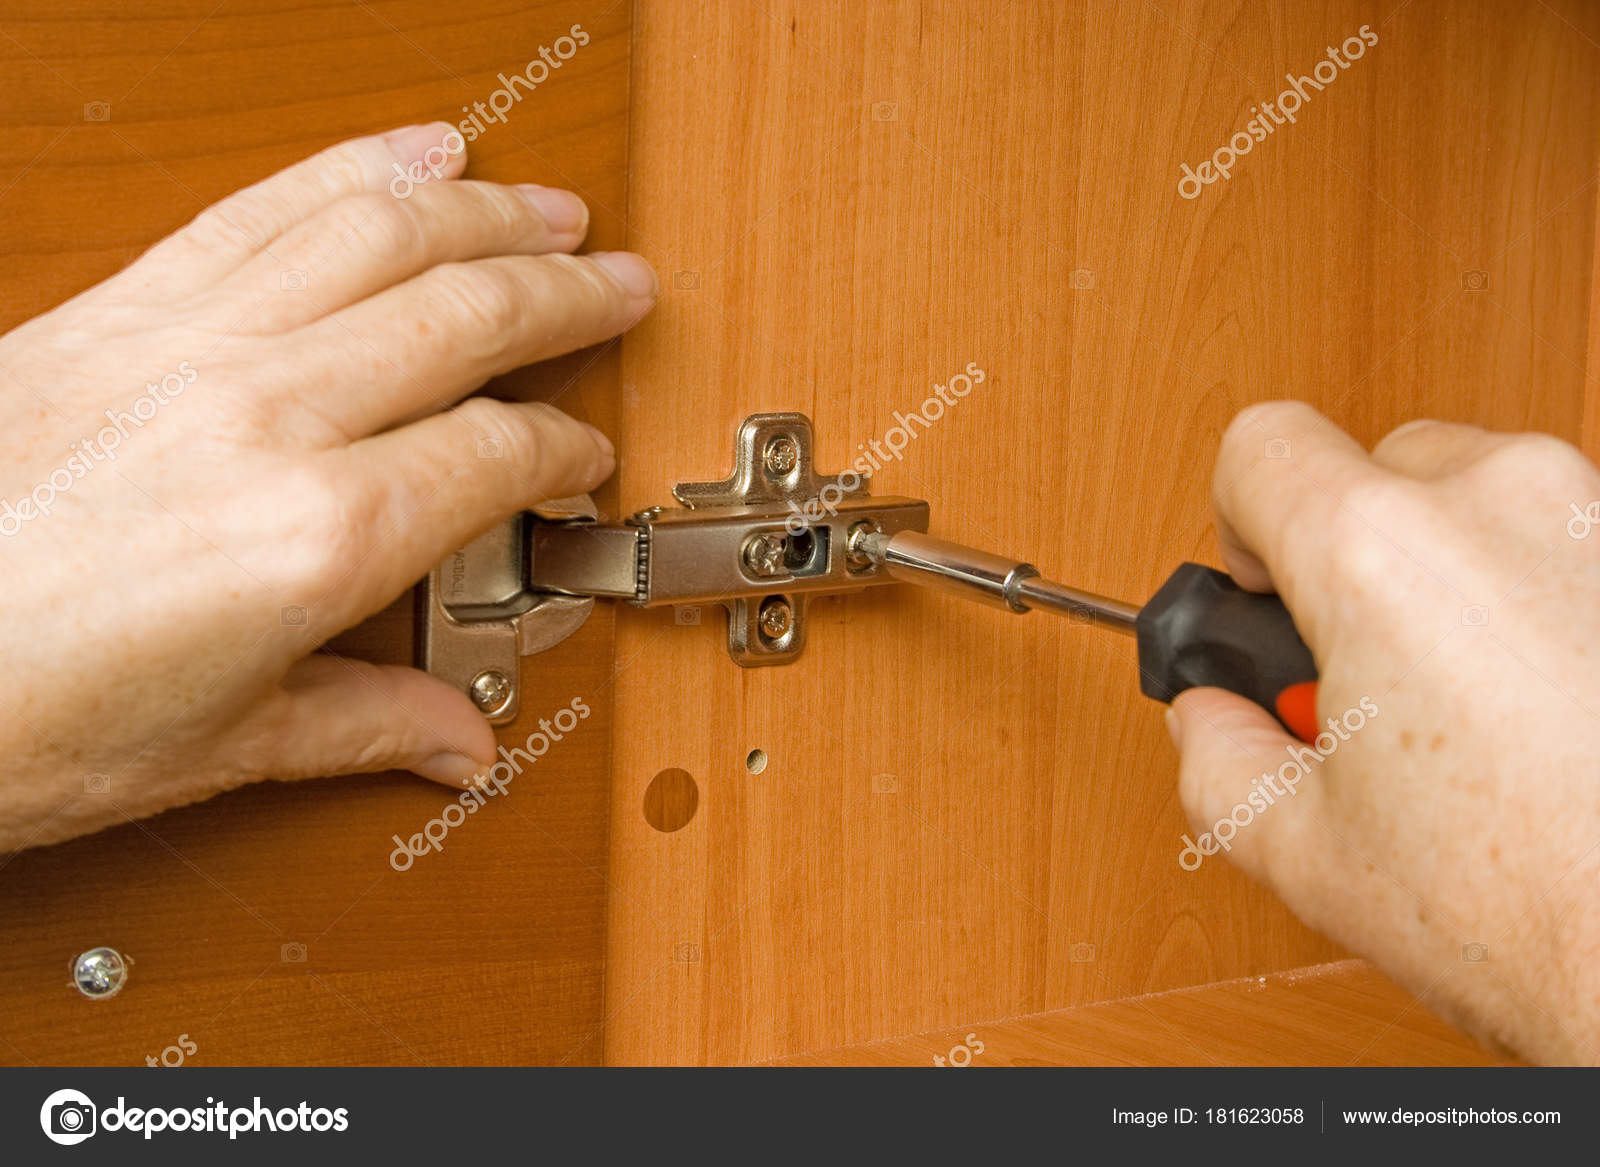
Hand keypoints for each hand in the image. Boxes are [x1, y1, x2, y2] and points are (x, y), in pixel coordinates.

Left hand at [0, 124, 654, 851]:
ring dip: (484, 210)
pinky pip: (261, 210)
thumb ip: (365, 724)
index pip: (498, 452)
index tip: (584, 459)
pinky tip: (408, 157)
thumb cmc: (8, 717)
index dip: (564, 451)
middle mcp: (265, 416)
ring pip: (378, 231)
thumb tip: (454, 743)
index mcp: (318, 536)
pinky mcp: (114, 313)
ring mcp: (187, 347)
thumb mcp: (216, 745)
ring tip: (548, 205)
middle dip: (568, 295)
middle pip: (467, 313)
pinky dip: (350, 172)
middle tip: (624, 283)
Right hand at [1169, 402, 1599, 1063]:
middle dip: (1355, 553)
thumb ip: (1215, 756)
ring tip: (1461, 694)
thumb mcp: (1305, 850)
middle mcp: (1506, 505)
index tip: (1262, 584)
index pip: (1260, 443)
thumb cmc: (1536, 909)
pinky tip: (1539, 698)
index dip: (1237, 516)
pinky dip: (1540, 593)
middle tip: (1363, 662)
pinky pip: (1569, 540)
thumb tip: (1212, 718)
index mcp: (1382, 557)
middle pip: (1380, 464)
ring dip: (1455, 570)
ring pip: (1485, 497)